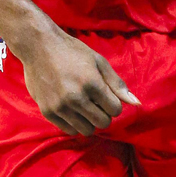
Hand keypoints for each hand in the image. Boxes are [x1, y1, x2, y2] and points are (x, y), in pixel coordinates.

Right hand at [20, 25, 139, 135]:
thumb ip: (117, 84)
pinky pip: (69, 130)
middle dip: (104, 114)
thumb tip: (137, 103)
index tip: (106, 95)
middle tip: (95, 102)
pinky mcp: (47, 112)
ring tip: (84, 106)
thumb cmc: (72, 51)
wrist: (38, 46)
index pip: (115, 110)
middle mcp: (75, 98)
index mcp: (92, 83)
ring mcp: (60, 106)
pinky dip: (75, 124)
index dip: (114, 104)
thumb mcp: (99, 62)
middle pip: (103, 123)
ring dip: (89, 121)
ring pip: (87, 130)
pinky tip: (72, 110)